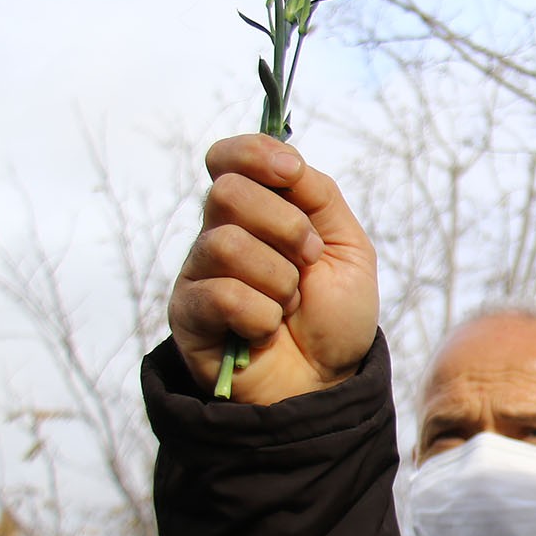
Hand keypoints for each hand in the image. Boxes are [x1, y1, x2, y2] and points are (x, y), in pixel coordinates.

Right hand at [169, 135, 379, 403]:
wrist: (327, 380)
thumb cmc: (334, 315)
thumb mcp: (348, 246)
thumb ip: (319, 196)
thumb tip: (288, 161)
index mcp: (257, 210)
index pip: (228, 157)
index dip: (255, 154)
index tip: (292, 174)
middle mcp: (220, 233)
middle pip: (228, 193)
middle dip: (286, 227)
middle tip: (308, 260)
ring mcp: (200, 273)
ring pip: (226, 244)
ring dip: (279, 280)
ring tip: (290, 304)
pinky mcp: (188, 314)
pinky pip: (222, 295)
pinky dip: (262, 315)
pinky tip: (267, 330)